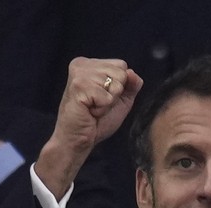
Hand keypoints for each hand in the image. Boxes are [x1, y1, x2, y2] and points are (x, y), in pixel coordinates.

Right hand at [36, 57, 142, 197]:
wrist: (77, 140)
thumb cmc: (96, 121)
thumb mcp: (120, 100)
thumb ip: (131, 85)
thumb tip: (133, 73)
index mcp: (90, 64)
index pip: (121, 65)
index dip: (120, 86)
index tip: (102, 98)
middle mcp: (82, 64)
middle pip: (121, 73)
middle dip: (115, 94)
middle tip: (97, 104)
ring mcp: (79, 73)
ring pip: (116, 84)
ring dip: (108, 103)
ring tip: (92, 108)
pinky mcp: (78, 86)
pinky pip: (107, 97)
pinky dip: (102, 109)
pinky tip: (89, 111)